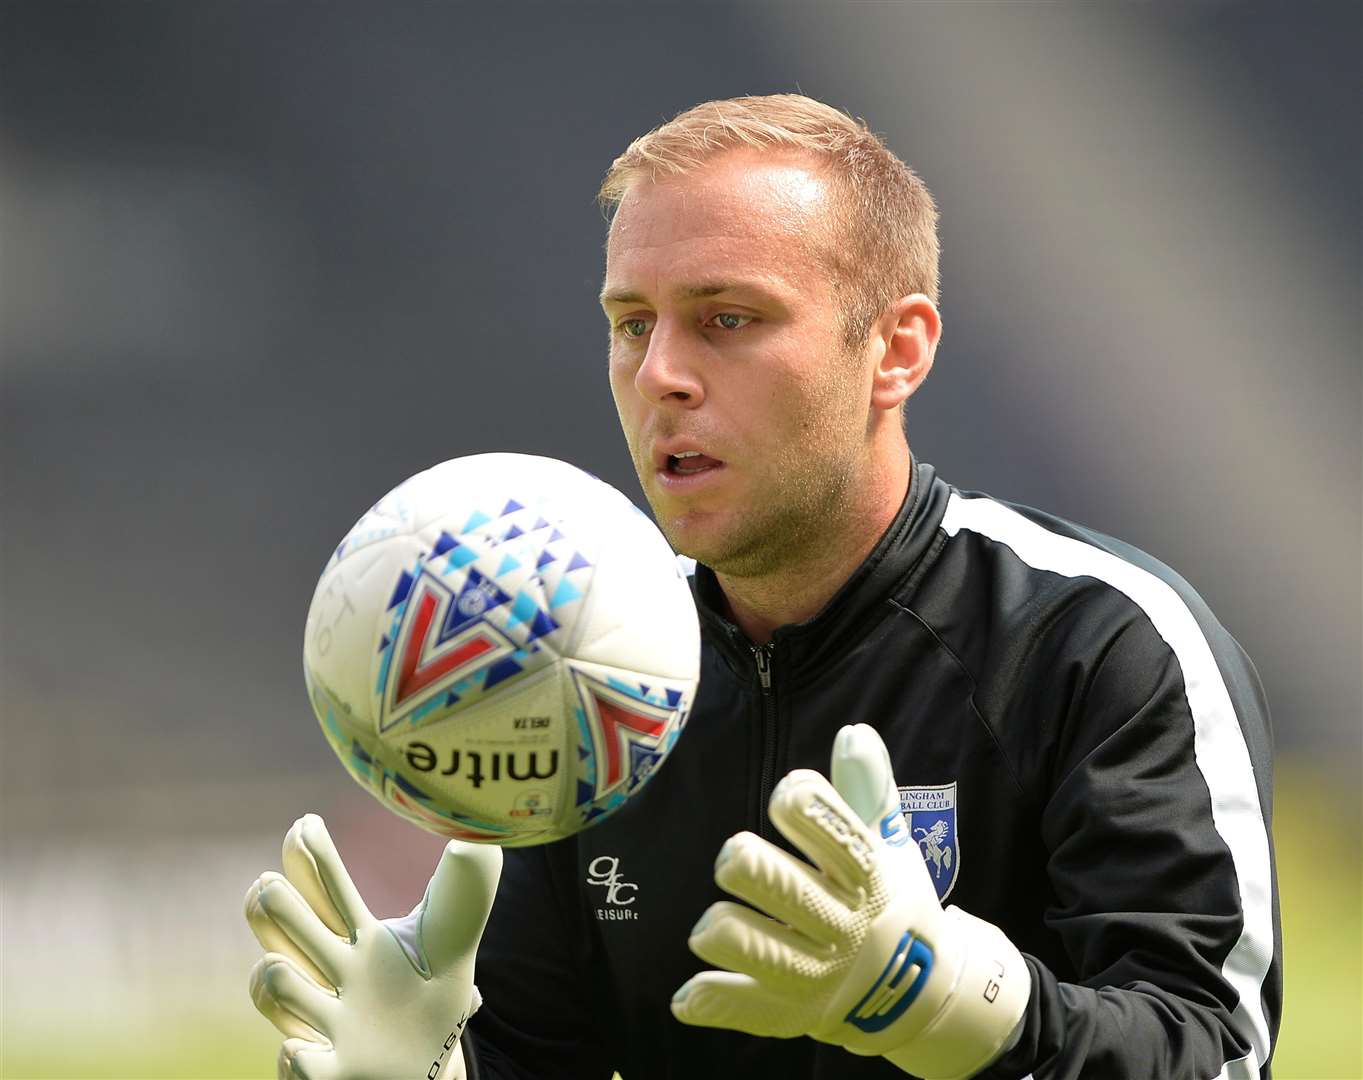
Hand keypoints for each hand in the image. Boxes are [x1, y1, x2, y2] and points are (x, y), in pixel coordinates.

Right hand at [244, 813, 501, 1079]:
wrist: (430, 1065)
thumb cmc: (430, 997)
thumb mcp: (449, 941)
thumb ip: (462, 893)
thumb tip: (476, 841)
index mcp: (357, 937)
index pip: (327, 888)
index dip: (311, 856)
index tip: (306, 823)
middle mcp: (331, 973)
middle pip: (285, 926)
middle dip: (271, 905)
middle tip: (267, 885)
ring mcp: (326, 1022)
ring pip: (276, 988)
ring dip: (276, 979)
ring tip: (275, 969)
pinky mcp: (334, 1071)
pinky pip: (298, 1066)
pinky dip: (296, 1059)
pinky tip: (298, 1049)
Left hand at [671, 725, 1028, 1079]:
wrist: (920, 993)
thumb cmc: (890, 898)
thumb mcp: (888, 845)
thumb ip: (867, 788)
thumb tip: (854, 732)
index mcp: (870, 880)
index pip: (842, 841)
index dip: (809, 810)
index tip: (786, 790)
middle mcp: (846, 927)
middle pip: (794, 896)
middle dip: (755, 870)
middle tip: (731, 855)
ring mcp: (820, 974)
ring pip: (766, 954)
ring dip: (730, 935)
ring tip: (709, 926)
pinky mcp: (795, 1011)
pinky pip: (751, 1009)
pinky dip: (717, 1003)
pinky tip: (687, 996)